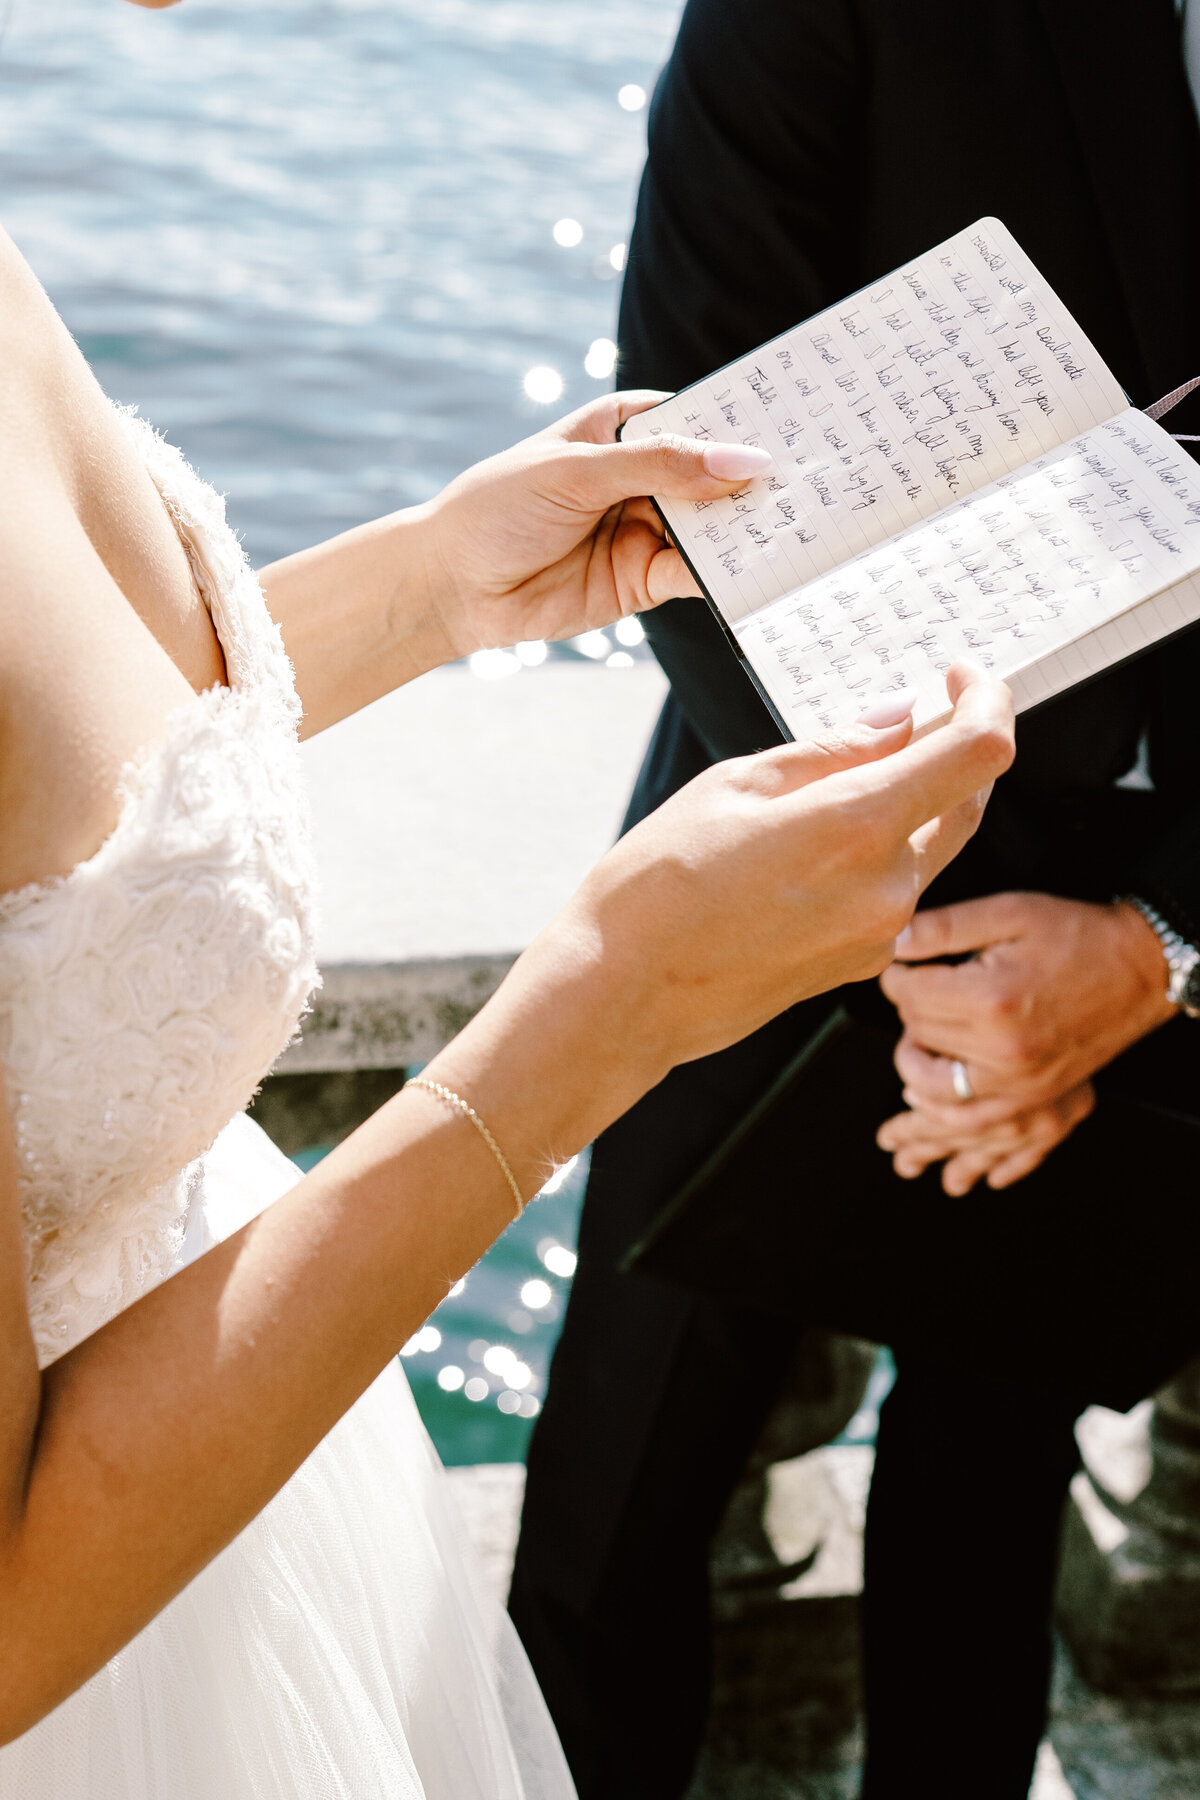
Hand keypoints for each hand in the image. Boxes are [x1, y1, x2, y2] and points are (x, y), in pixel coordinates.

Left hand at [422, 391, 771, 657]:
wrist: (452, 586)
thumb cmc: (498, 508)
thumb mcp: (578, 471)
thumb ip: (661, 467)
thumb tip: (743, 462)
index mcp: (623, 429)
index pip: (698, 417)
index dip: (743, 421)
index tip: (801, 420)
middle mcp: (642, 477)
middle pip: (715, 474)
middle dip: (759, 478)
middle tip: (821, 477)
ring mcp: (647, 530)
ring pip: (713, 526)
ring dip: (751, 528)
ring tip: (806, 522)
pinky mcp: (645, 581)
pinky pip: (696, 574)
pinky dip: (727, 574)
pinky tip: (761, 569)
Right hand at [454, 666, 1013, 1136]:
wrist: (621, 994)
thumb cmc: (656, 888)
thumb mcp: (735, 785)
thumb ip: (833, 750)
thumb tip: (898, 719)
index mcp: (857, 828)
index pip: (978, 752)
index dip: (986, 701)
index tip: (961, 678)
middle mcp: (886, 887)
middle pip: (968, 800)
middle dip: (958, 747)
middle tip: (923, 711)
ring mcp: (878, 934)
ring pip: (929, 846)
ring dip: (913, 801)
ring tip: (848, 775)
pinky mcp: (859, 963)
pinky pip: (895, 890)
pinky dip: (882, 850)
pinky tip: (824, 838)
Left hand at [875, 892, 1174, 1192]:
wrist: (1140, 967)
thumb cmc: (1076, 936)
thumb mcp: (1008, 912)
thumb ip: (944, 927)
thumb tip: (892, 944)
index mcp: (991, 1001)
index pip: (910, 1000)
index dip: (896, 980)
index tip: (900, 971)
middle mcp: (1004, 1053)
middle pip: (919, 1049)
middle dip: (906, 1027)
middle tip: (914, 1006)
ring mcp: (1024, 1086)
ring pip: (942, 1107)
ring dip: (915, 1100)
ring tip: (901, 1097)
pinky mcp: (1043, 1102)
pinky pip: (995, 1141)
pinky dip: (968, 1148)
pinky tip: (949, 1147)